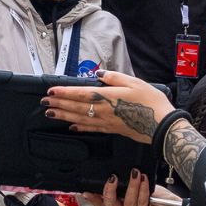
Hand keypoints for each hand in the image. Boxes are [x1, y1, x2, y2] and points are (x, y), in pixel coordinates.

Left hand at [42, 71, 173, 143]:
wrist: (161, 124)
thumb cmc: (150, 101)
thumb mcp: (134, 82)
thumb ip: (114, 77)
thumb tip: (98, 75)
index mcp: (107, 97)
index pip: (80, 94)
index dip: (64, 93)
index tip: (51, 92)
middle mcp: (103, 111)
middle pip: (75, 107)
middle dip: (58, 104)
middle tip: (44, 103)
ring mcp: (106, 122)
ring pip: (79, 119)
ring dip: (63, 116)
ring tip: (50, 113)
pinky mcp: (111, 130)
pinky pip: (91, 128)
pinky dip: (79, 127)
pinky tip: (72, 126)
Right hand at [82, 171, 179, 205]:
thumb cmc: (160, 199)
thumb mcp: (141, 187)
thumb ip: (129, 183)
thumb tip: (122, 171)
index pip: (104, 203)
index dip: (94, 198)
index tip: (85, 190)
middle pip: (110, 205)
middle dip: (109, 190)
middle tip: (113, 177)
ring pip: (127, 203)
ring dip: (131, 186)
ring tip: (136, 174)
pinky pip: (141, 204)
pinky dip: (142, 190)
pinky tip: (144, 180)